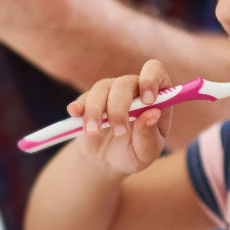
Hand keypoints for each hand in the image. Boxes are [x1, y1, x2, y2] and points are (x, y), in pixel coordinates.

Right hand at [68, 59, 171, 174]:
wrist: (109, 159)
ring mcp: (110, 92)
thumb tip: (152, 113)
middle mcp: (133, 88)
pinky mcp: (90, 100)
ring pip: (101, 89)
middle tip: (119, 133)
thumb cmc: (135, 151)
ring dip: (96, 110)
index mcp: (155, 96)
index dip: (150, 79)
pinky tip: (75, 113)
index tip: (148, 99)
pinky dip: (79, 106)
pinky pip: (83, 98)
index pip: (155, 70)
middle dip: (119, 108)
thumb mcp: (147, 151)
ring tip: (93, 132)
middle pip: (124, 83)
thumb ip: (150, 134)